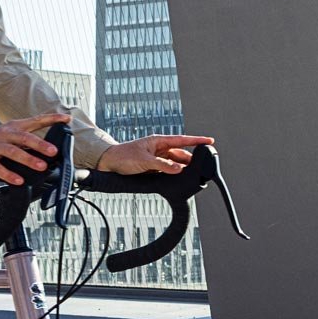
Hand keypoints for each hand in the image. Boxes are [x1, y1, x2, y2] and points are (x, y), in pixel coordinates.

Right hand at [0, 112, 70, 184]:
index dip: (51, 119)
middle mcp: (5, 135)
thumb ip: (29, 138)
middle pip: (24, 137)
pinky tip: (19, 180)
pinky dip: (9, 174)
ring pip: (13, 152)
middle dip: (40, 144)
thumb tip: (51, 147)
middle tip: (54, 151)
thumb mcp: (12, 134)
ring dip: (28, 159)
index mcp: (15, 127)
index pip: (36, 120)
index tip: (66, 119)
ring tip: (41, 166)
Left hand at [97, 134, 215, 175]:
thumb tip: (178, 168)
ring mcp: (157, 158)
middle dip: (191, 159)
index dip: (197, 140)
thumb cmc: (123, 156)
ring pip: (175, 163)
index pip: (182, 140)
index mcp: (158, 141)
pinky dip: (173, 174)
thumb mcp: (144, 161)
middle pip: (181, 153)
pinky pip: (168, 170)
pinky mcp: (153, 167)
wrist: (108, 164)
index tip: (210, 141)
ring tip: (191, 174)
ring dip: (182, 168)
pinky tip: (178, 178)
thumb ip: (162, 165)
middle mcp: (159, 148)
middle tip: (201, 166)